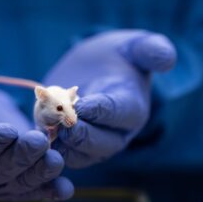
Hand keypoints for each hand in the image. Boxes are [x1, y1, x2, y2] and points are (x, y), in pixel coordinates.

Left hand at [44, 30, 175, 167]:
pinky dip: (49, 147)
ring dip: (63, 145)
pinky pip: (61, 154)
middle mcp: (116, 131)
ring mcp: (93, 140)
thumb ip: (151, 50)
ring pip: (80, 155)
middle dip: (82, 134)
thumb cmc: (118, 56)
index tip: (81, 104)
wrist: (96, 68)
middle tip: (63, 122)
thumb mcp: (134, 46)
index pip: (119, 113)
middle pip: (102, 143)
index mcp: (132, 106)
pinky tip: (35, 134)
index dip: (101, 110)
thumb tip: (167, 60)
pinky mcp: (72, 143)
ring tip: (47, 130)